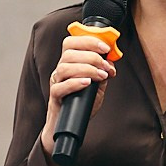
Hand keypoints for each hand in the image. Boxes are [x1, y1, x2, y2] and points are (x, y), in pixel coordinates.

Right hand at [40, 28, 118, 155]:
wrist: (68, 124)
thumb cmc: (81, 102)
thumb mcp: (97, 85)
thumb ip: (103, 72)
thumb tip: (111, 62)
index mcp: (69, 62)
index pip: (72, 42)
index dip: (88, 40)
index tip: (105, 48)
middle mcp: (60, 70)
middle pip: (69, 53)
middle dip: (91, 56)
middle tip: (105, 66)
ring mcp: (56, 83)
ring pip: (64, 67)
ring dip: (86, 69)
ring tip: (100, 76)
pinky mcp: (55, 97)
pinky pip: (60, 87)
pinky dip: (75, 83)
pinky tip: (87, 83)